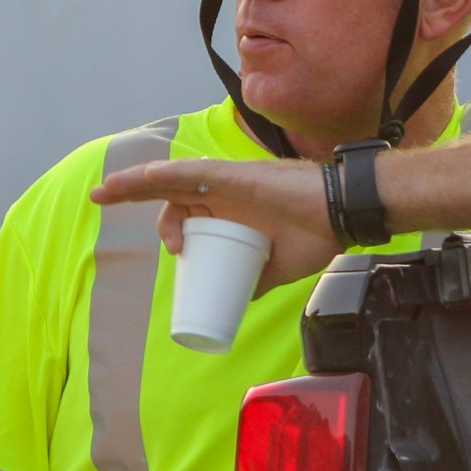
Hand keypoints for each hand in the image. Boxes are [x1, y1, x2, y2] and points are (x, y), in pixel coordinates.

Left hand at [88, 156, 342, 297]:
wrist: (342, 216)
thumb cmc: (314, 235)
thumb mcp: (275, 268)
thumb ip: (254, 278)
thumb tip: (239, 299)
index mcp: (232, 207)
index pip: (187, 207)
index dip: (167, 224)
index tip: (171, 252)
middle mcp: (224, 188)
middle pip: (172, 195)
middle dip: (149, 210)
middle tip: (144, 232)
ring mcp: (228, 180)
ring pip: (174, 182)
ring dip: (143, 193)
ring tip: (128, 208)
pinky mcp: (235, 174)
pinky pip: (193, 172)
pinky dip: (165, 175)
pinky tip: (142, 178)